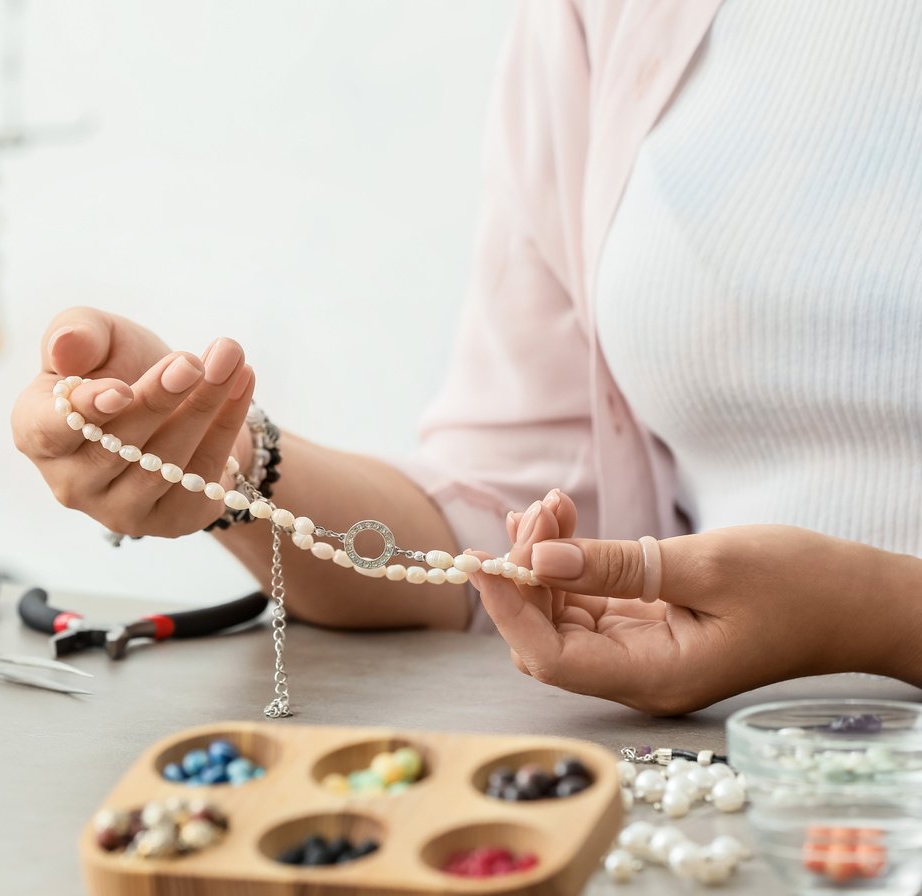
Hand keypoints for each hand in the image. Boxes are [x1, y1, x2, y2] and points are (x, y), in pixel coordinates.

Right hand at [11, 307, 254, 537]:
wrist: (176, 402)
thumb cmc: (120, 367)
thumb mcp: (99, 337)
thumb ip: (77, 332)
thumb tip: (63, 347)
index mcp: (36, 432)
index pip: (50, 430)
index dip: (86, 412)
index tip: (122, 390)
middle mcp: (70, 482)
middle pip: (117, 447)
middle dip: (159, 400)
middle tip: (193, 363)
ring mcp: (119, 510)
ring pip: (164, 464)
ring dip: (203, 408)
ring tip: (230, 361)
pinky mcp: (169, 521)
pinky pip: (202, 477)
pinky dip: (228, 427)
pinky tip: (242, 384)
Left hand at [473, 494, 914, 713]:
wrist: (856, 600)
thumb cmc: (800, 585)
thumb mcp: (706, 566)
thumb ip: (617, 566)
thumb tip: (540, 560)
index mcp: (653, 676)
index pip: (548, 657)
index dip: (507, 609)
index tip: (479, 559)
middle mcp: (638, 674)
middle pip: (545, 636)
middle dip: (524, 575)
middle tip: (533, 514)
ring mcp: (642, 652)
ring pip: (561, 615)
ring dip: (544, 561)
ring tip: (550, 505)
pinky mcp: (648, 628)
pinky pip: (588, 602)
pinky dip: (568, 563)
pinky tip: (563, 522)